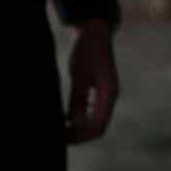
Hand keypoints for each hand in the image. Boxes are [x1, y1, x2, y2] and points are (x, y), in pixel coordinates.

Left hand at [65, 19, 119, 143]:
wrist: (93, 31)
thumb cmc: (86, 51)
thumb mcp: (78, 76)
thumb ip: (78, 101)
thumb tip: (73, 124)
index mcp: (109, 94)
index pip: (98, 126)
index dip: (82, 136)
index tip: (64, 139)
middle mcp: (110, 97)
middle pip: (97, 127)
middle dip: (80, 135)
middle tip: (59, 138)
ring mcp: (106, 94)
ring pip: (94, 121)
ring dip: (79, 128)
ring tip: (60, 131)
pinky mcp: (99, 91)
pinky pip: (91, 112)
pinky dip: (79, 119)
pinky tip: (64, 119)